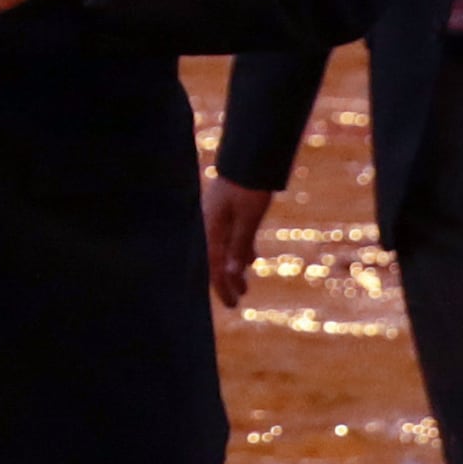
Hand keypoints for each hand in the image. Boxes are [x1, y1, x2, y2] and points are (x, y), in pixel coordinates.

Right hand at [204, 175, 277, 312]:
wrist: (249, 158)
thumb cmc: (248, 188)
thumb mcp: (247, 219)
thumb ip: (239, 246)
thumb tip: (231, 274)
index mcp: (212, 228)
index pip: (214, 265)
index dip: (222, 287)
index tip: (232, 305)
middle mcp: (212, 224)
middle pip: (216, 260)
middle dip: (226, 282)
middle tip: (235, 303)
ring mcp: (220, 217)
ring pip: (225, 249)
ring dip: (234, 268)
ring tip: (245, 286)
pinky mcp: (229, 211)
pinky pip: (232, 237)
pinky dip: (240, 251)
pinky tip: (251, 259)